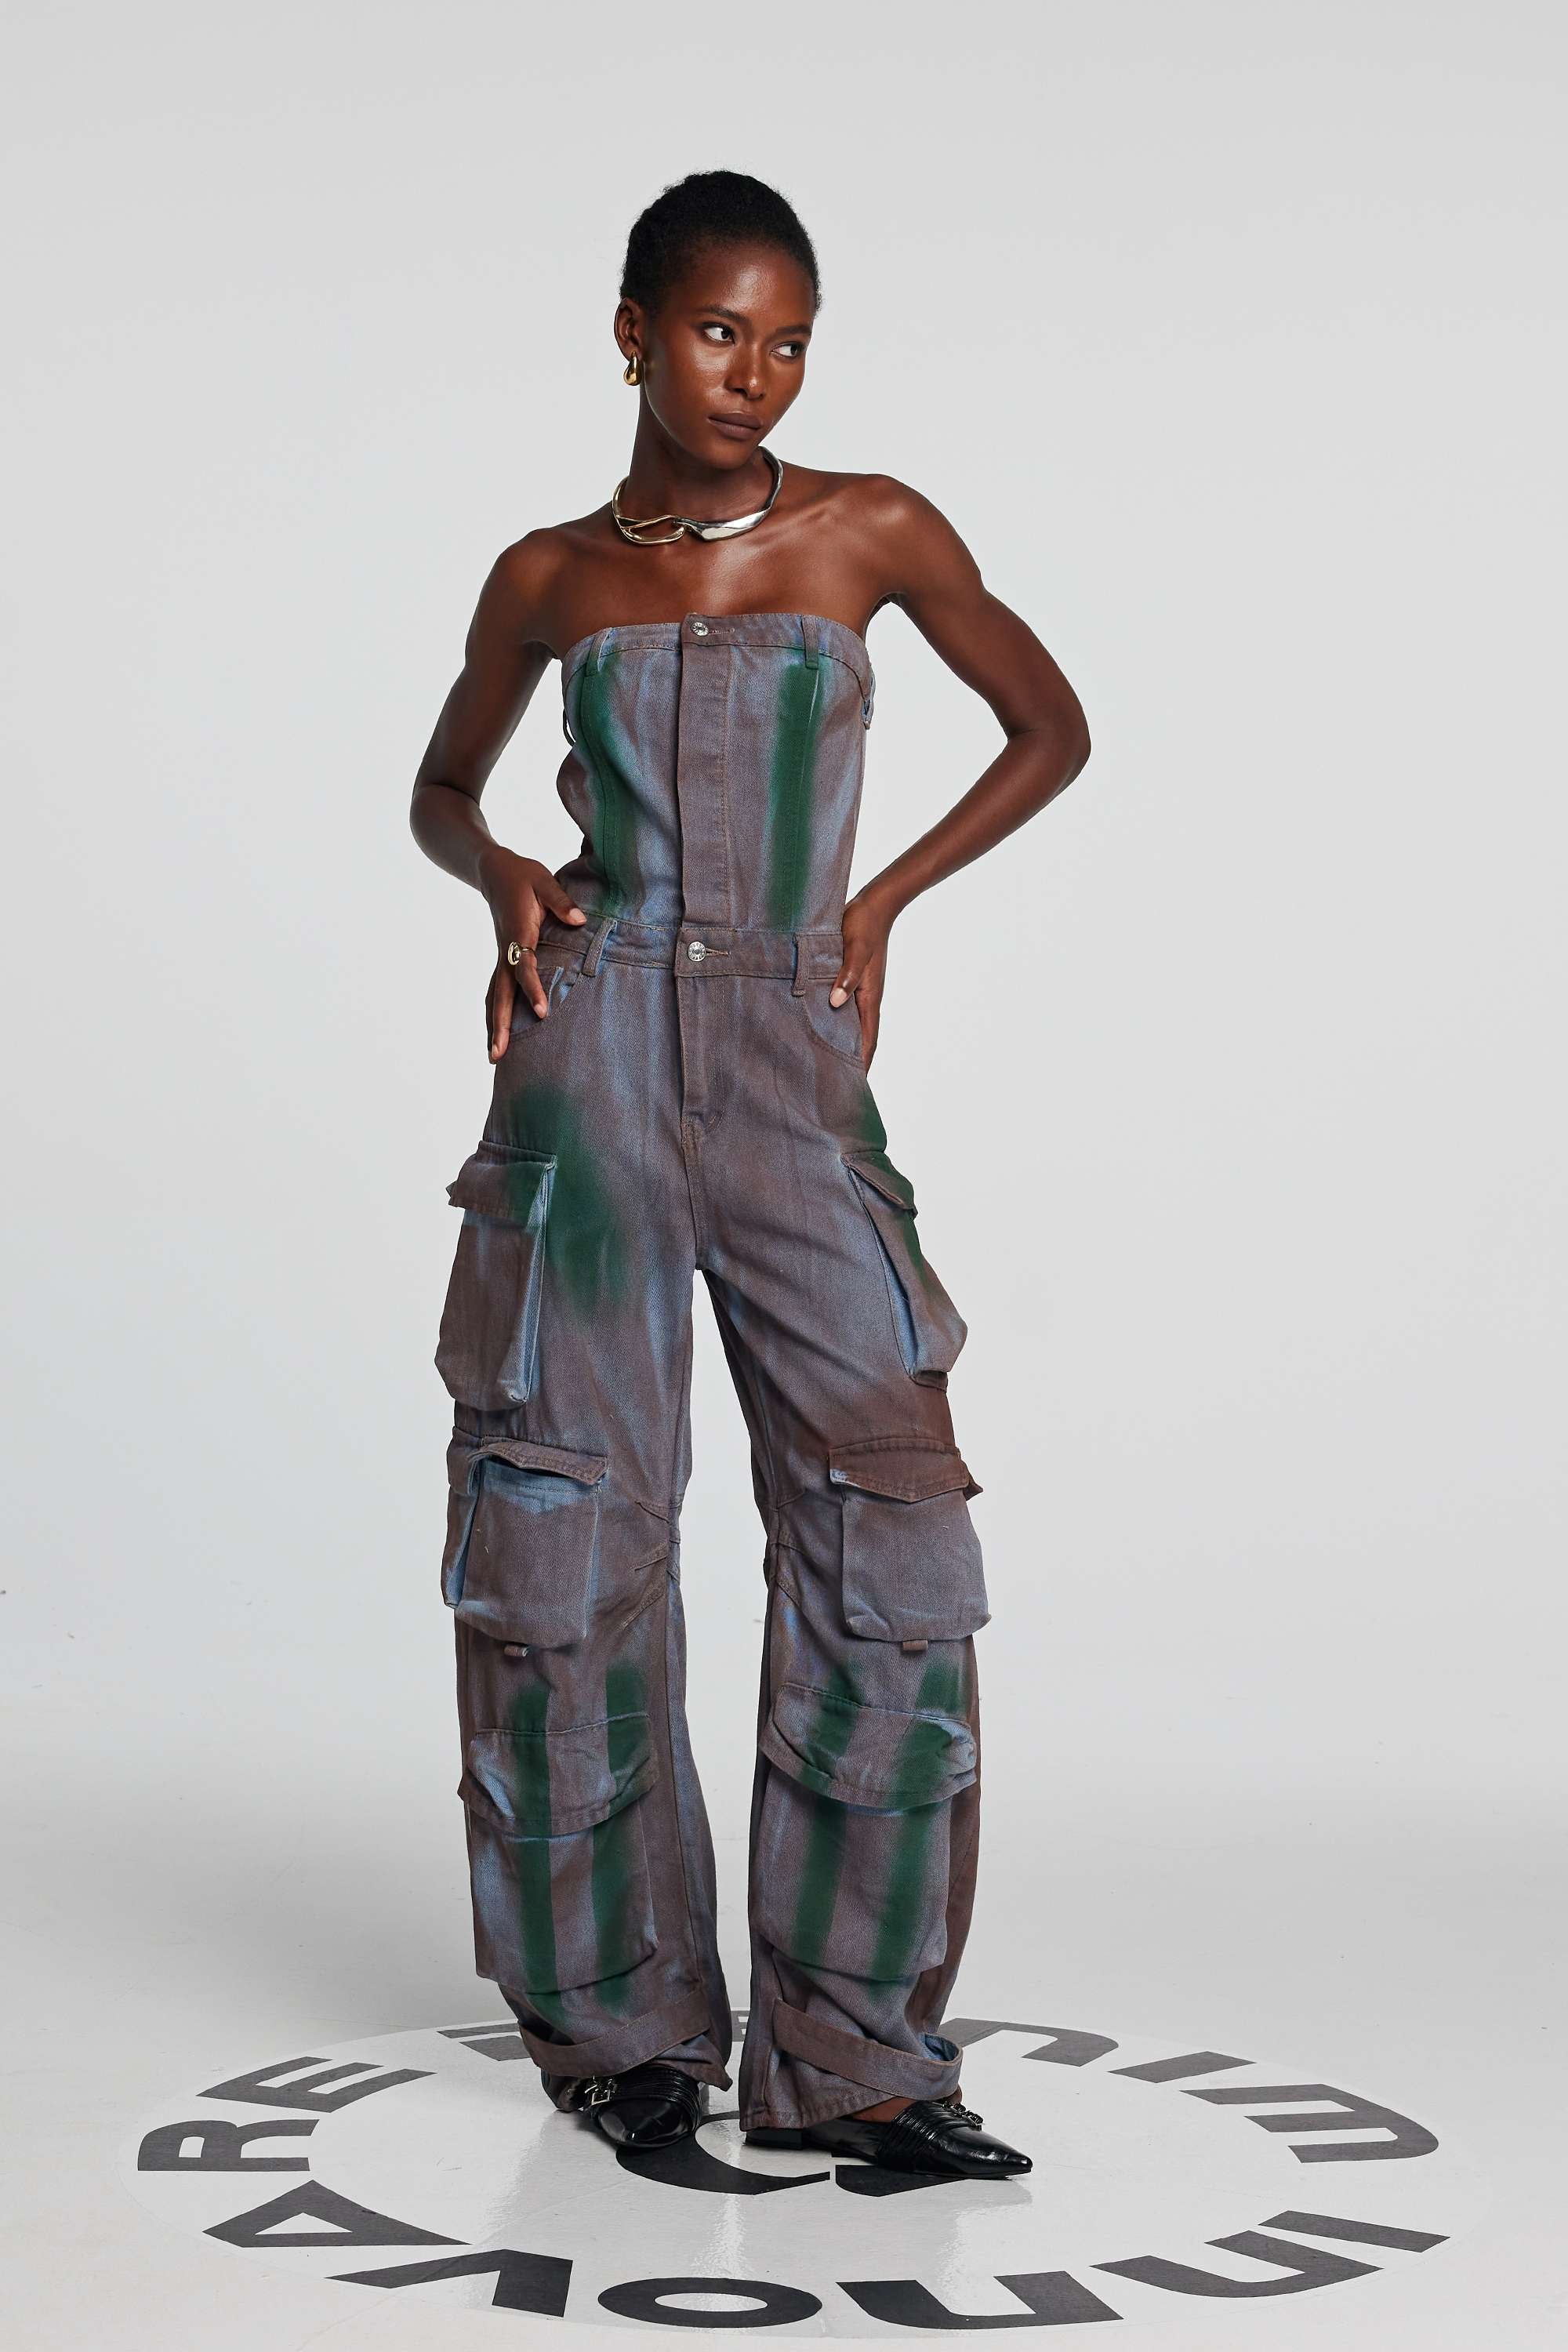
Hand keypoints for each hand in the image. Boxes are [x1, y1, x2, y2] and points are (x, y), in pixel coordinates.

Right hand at [481, 848, 585, 1059]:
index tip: (542, 1013)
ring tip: (493, 1056)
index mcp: (517, 933)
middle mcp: (506, 949)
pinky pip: (495, 990)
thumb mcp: (544, 881)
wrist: (493, 870)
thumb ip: (561, 901)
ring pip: (494, 996)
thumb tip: (580, 920)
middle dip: (500, 1025)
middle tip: (498, 1054)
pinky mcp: (502, 958)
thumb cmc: (522, 876)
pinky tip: (496, 1032)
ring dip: (493, 1026)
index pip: (525, 968)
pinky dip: (494, 1012)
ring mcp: (501, 956)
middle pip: (500, 993)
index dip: (533, 991)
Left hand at [830, 885, 897, 1069]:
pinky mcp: (848, 980)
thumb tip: (837, 1002)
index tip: (853, 1086)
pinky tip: (816, 1028)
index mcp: (869, 998)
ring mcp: (857, 991)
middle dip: (850, 1061)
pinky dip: (833, 1023)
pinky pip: (841, 1009)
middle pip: (860, 1039)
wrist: (872, 904)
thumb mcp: (855, 949)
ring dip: (840, 1043)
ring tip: (822, 1063)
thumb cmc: (864, 926)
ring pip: (849, 1025)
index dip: (862, 1063)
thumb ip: (847, 975)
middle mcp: (865, 999)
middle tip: (833, 1083)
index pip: (868, 1039)